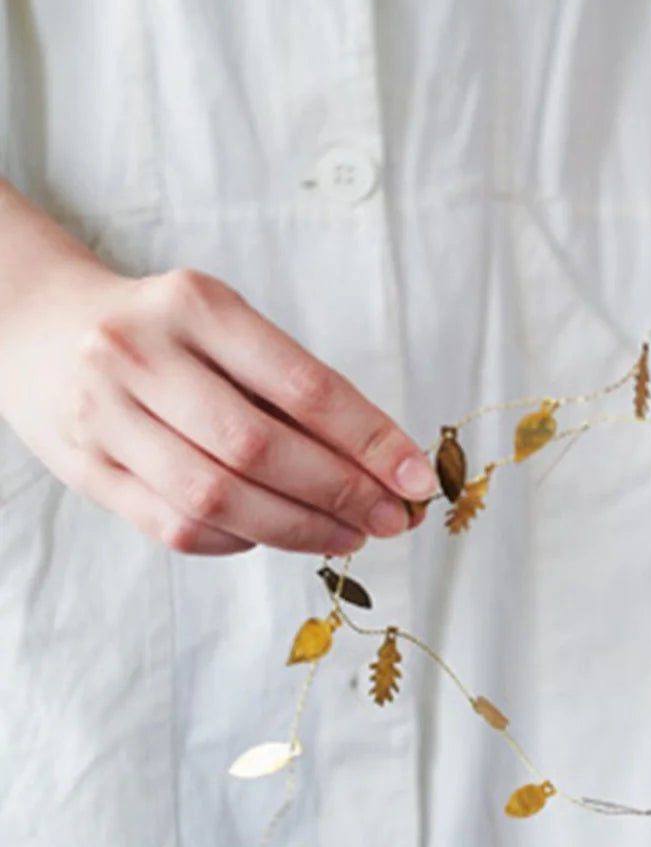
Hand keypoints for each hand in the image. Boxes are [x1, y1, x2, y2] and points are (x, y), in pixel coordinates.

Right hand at [0, 254, 438, 555]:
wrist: (37, 327)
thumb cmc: (161, 330)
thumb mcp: (223, 325)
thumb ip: (290, 385)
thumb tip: (384, 461)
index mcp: (195, 306)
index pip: (303, 385)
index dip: (369, 440)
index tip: (417, 478)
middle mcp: (141, 356)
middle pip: (259, 448)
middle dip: (341, 493)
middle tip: (393, 519)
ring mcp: (104, 417)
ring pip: (216, 498)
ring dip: (299, 528)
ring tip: (350, 535)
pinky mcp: (85, 471)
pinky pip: (176, 528)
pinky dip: (241, 540)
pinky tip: (279, 534)